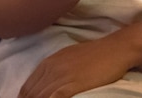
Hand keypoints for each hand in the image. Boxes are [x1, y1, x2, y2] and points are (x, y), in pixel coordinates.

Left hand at [18, 31, 133, 96]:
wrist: (115, 49)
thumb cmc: (96, 54)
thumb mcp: (70, 58)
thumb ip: (56, 70)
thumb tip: (46, 86)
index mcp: (49, 62)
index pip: (27, 87)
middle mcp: (51, 68)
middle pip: (30, 94)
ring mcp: (61, 76)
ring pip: (39, 97)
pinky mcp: (71, 85)